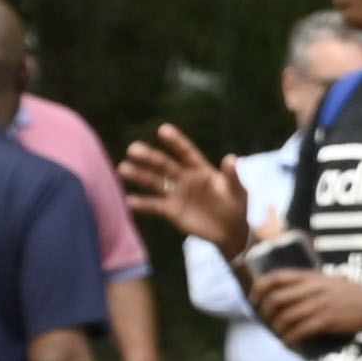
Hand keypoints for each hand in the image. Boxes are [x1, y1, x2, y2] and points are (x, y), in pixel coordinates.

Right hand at [118, 127, 242, 250]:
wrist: (231, 231)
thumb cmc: (236, 206)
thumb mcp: (238, 192)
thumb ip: (233, 177)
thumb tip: (231, 158)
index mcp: (201, 170)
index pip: (186, 153)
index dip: (176, 142)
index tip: (163, 129)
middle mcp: (184, 178)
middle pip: (164, 165)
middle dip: (149, 157)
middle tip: (133, 148)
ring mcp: (176, 194)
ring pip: (154, 182)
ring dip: (139, 176)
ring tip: (123, 169)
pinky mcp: (171, 210)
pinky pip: (154, 205)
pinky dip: (142, 204)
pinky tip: (129, 201)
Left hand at [248, 266, 361, 349]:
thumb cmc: (357, 294)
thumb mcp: (331, 280)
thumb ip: (312, 284)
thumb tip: (291, 292)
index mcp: (311, 277)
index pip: (275, 277)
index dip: (259, 288)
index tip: (255, 299)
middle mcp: (311, 289)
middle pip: (275, 299)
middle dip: (265, 313)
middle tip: (267, 321)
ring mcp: (318, 306)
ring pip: (285, 318)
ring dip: (277, 329)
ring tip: (279, 335)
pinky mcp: (326, 322)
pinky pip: (299, 331)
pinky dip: (290, 340)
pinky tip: (288, 344)